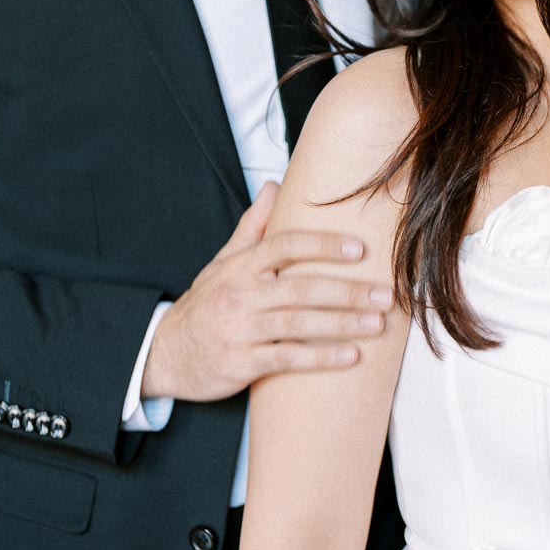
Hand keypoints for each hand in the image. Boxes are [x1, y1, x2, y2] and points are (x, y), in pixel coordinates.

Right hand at [140, 183, 393, 401]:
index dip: (323, 245)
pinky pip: (287, 359)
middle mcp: (240, 294)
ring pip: (298, 324)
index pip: (285, 245)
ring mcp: (240, 330)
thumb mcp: (223, 261)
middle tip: (385, 293)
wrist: (164, 353)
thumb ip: (253, 226)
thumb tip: (274, 185)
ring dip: (342, 324)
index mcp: (240, 266)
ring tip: (376, 324)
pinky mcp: (240, 364)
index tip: (360, 249)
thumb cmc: (205, 304)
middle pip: (301, 287)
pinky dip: (320, 358)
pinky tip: (350, 356)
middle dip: (348, 290)